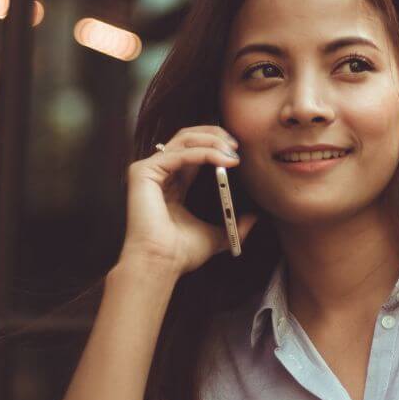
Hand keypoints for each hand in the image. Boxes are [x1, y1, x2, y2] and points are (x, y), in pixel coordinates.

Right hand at [120, 125, 257, 275]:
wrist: (162, 263)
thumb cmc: (181, 253)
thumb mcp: (216, 235)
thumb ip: (233, 225)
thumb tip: (255, 217)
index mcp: (174, 183)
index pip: (194, 150)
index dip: (216, 145)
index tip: (238, 151)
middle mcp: (160, 172)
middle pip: (187, 137)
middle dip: (215, 136)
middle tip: (237, 144)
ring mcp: (150, 171)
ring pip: (184, 140)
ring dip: (212, 142)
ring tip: (233, 153)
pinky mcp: (143, 172)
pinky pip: (179, 154)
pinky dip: (204, 153)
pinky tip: (222, 160)